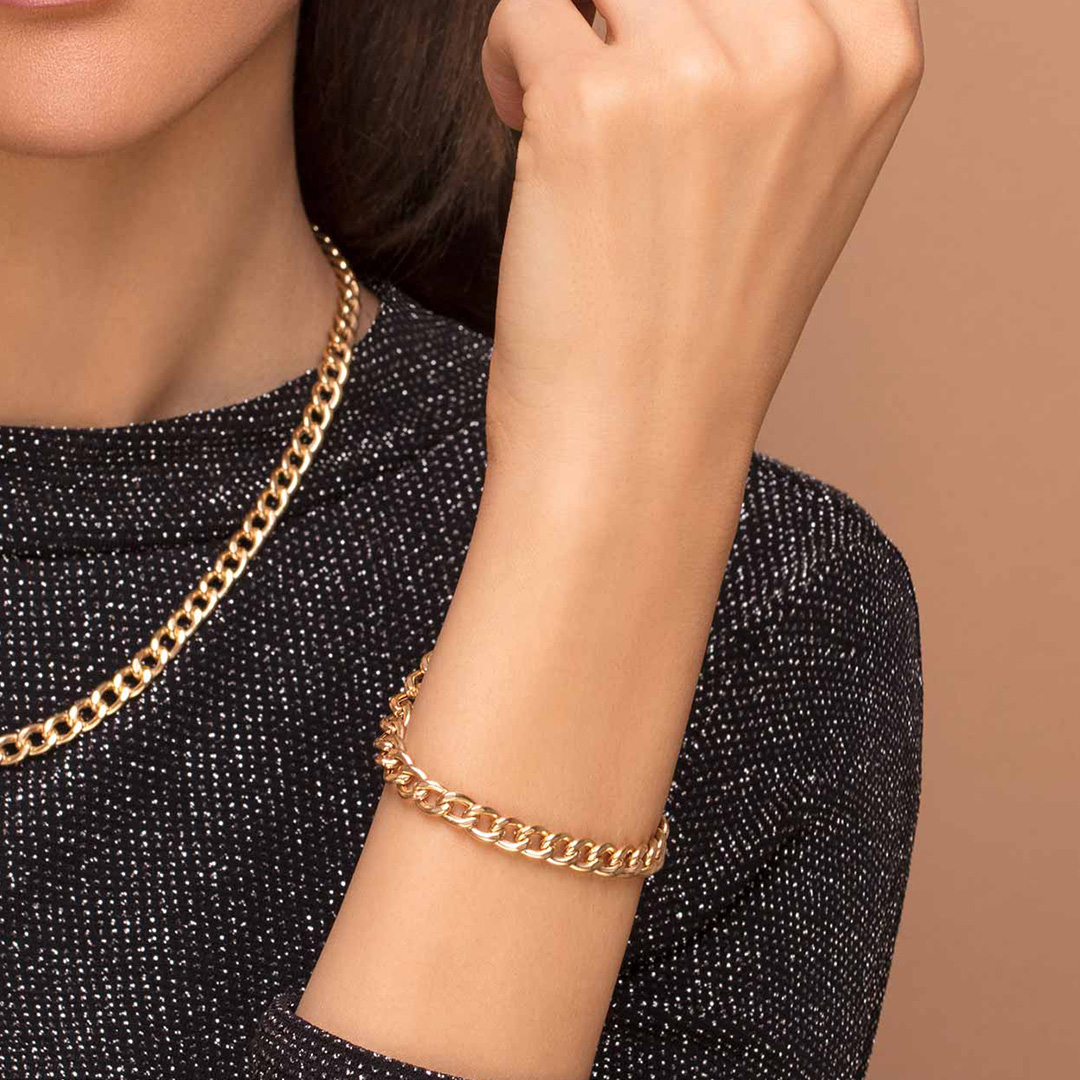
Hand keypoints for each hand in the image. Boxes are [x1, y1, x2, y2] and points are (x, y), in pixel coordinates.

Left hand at [481, 0, 922, 474]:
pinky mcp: (589, 105)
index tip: (675, 38)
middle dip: (638, 11)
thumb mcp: (804, 178)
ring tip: (574, 119)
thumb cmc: (709, 323)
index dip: (711, 0)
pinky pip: (522, 10)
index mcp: (877, 62)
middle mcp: (800, 51)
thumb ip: (786, 57)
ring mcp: (694, 73)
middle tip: (618, 85)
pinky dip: (509, 64)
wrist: (641, 437)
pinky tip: (529, 135)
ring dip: (572, 28)